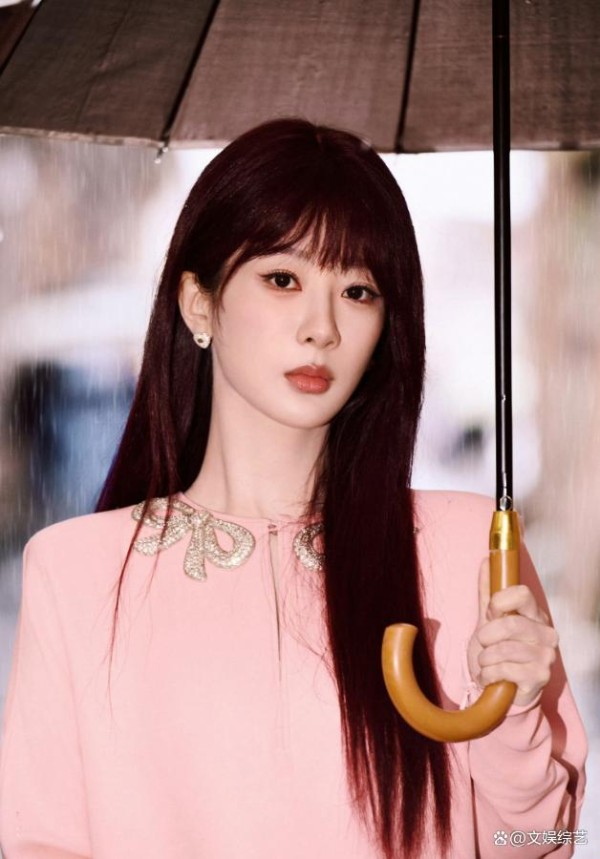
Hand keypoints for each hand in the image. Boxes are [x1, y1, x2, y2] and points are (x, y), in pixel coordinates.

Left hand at [466, 560, 558, 706]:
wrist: (503, 689)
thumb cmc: (497, 651)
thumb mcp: (489, 620)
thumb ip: (488, 592)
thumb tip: (485, 561)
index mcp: (535, 614)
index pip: (522, 593)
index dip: (499, 601)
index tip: (490, 613)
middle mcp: (546, 633)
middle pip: (510, 624)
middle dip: (486, 635)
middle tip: (482, 642)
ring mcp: (546, 656)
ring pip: (505, 649)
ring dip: (485, 657)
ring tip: (485, 662)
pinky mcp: (539, 677)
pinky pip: (505, 669)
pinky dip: (488, 674)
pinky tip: (489, 676)